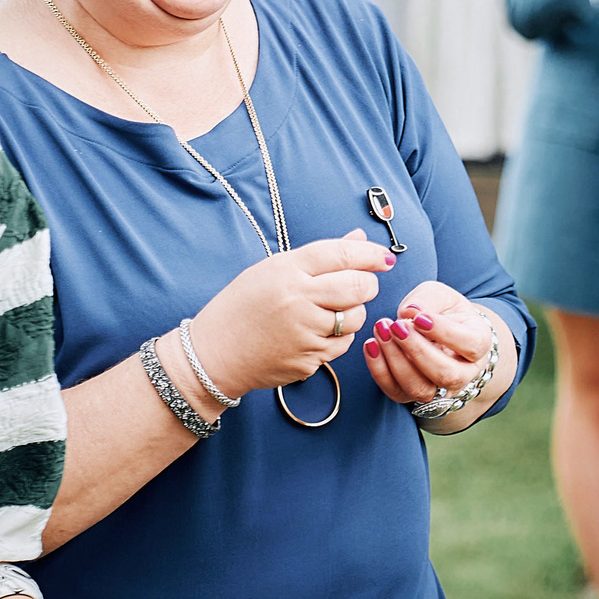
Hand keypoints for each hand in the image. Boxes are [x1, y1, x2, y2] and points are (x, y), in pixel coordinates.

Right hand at [191, 230, 392, 398]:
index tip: (384, 257)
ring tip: (331, 310)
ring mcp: (304, 333)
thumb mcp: (273, 270)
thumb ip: (319, 256)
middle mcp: (297, 300)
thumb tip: (358, 238)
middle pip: (358, 287)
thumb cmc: (242, 307)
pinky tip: (317, 332)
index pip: (342, 254)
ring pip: (354, 318)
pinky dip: (338, 337)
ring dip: (353, 313)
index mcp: (286, 270)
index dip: (370, 254)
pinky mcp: (308, 360)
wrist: (214, 354)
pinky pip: (341, 345)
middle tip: (363, 284)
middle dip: (368, 284)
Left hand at [363, 282, 495, 414]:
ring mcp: (438, 390)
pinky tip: (371, 346)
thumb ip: (427, 299)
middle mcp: (464, 374)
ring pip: (420, 389)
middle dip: (417, 350)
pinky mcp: (411, 396)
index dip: (444, 332)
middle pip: (445, 374)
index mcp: (478, 345)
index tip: (419, 317)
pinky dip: (379, 371)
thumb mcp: (439, 295)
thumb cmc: (441, 310)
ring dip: (396, 361)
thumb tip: (409, 312)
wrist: (436, 332)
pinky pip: (395, 392)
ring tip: (381, 332)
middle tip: (396, 326)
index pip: (470, 344)